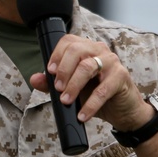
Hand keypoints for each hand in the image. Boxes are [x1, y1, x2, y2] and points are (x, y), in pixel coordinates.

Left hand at [28, 34, 153, 129]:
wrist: (123, 110)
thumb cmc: (96, 94)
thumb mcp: (72, 89)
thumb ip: (52, 84)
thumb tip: (34, 79)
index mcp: (86, 48)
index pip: (68, 41)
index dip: (56, 55)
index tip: (49, 72)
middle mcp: (99, 50)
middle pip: (76, 51)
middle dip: (63, 71)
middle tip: (58, 89)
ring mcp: (112, 61)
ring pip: (88, 67)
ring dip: (73, 86)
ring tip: (66, 101)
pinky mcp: (121, 76)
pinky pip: (103, 89)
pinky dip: (90, 104)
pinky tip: (83, 115)